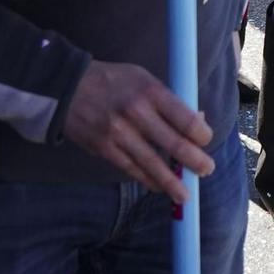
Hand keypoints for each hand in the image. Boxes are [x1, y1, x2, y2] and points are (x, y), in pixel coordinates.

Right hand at [62, 60, 215, 201]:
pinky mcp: (103, 148)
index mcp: (151, 92)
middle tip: (206, 170)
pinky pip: (130, 169)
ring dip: (171, 182)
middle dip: (193, 161)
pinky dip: (147, 180)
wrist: (66, 86)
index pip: (185, 118)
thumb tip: (198, 121)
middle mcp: (136, 113)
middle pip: (173, 144)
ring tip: (184, 195)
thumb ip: (169, 101)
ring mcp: (118, 133)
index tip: (206, 140)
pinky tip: (159, 187)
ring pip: (151, 163)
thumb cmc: (113, 81)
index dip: (201, 134)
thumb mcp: (144, 79)